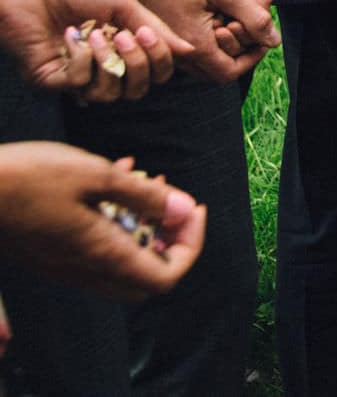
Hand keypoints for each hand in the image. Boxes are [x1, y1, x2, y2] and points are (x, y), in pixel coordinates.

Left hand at [0, 0, 187, 100]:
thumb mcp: (124, 4)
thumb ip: (156, 30)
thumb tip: (190, 51)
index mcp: (122, 48)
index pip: (155, 73)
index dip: (159, 60)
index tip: (147, 32)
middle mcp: (101, 66)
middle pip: (137, 90)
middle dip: (139, 64)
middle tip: (126, 35)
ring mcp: (76, 75)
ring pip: (110, 95)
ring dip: (109, 62)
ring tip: (97, 34)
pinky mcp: (51, 80)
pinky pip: (79, 84)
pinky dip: (82, 59)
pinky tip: (71, 35)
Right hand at [0, 144, 206, 300]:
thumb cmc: (29, 177)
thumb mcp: (97, 175)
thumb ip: (145, 195)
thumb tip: (185, 209)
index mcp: (102, 255)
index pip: (166, 277)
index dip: (191, 245)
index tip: (192, 207)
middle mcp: (84, 269)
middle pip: (147, 276)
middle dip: (170, 239)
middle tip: (172, 202)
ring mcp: (64, 264)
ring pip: (122, 259)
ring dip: (143, 223)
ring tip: (145, 178)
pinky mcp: (50, 251)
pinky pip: (95, 245)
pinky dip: (115, 216)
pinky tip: (116, 175)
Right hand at [107, 0, 273, 80]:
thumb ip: (252, 16)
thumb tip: (273, 40)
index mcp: (193, 43)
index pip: (229, 72)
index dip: (252, 58)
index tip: (263, 37)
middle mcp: (174, 50)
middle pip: (215, 68)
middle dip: (239, 49)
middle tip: (249, 22)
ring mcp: (164, 42)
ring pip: (202, 58)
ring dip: (223, 41)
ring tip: (231, 12)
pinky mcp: (158, 31)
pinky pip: (188, 45)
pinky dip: (207, 34)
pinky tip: (213, 9)